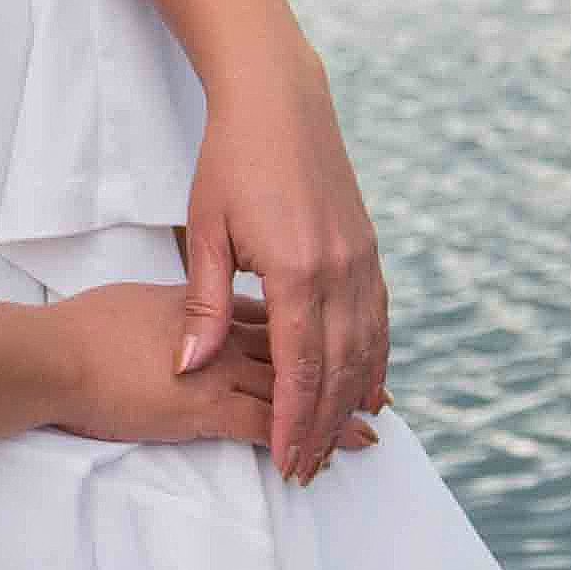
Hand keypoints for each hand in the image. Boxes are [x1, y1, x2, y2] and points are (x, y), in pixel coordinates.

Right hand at [54, 284, 372, 469]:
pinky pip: (267, 427)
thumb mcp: (140, 303)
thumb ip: (177, 310)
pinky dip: (298, 442)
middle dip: (336, 376)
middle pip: (296, 353)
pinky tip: (321, 458)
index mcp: (208, 309)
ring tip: (365, 433)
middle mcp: (225, 335)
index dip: (307, 338)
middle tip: (373, 396)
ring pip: (292, 392)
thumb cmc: (82, 329)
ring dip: (331, 415)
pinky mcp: (207, 408)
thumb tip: (187, 318)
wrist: (59, 352)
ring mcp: (220, 371)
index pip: (271, 319)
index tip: (335, 350)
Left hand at [184, 57, 388, 483]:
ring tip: (338, 442)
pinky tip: (370, 387)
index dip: (295, 423)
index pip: (300, 370)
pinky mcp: (368, 249)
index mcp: (297, 271)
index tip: (286, 463)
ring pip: (367, 349)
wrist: (280, 100)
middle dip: (324, 426)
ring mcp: (362, 259)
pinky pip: (379, 319)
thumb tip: (191, 367)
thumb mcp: (206, 230)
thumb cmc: (231, 161)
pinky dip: (376, 360)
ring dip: (353, 400)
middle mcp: (340, 271)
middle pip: (339, 370)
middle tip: (309, 469)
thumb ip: (203, 304)